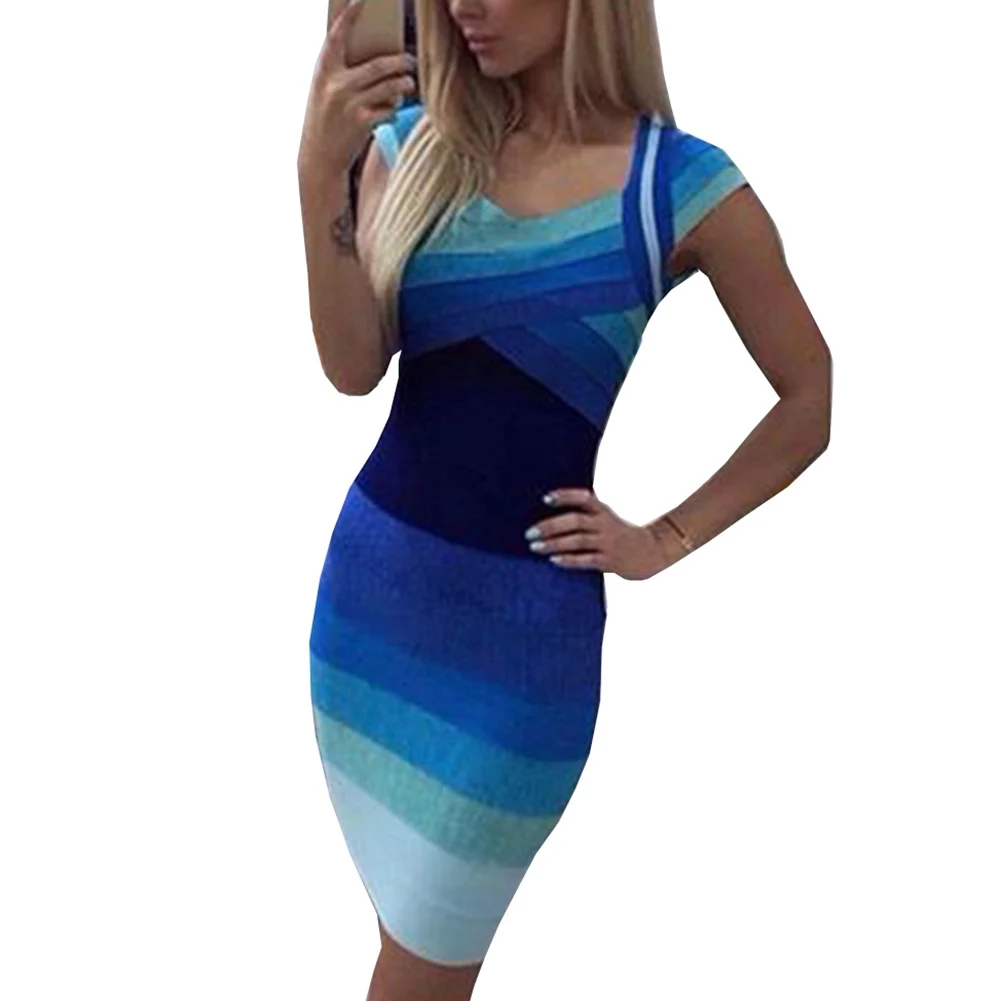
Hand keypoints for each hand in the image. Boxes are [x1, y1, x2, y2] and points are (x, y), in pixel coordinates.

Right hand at [298, 0, 417, 179]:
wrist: (319, 158)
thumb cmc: (326, 120)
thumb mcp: (325, 92)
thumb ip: (343, 72)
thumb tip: (377, 55)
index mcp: (323, 72)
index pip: (337, 37)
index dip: (349, 16)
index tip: (362, 0)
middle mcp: (336, 85)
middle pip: (378, 65)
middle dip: (400, 62)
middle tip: (411, 61)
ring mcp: (350, 105)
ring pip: (389, 87)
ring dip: (404, 85)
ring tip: (408, 84)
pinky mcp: (362, 123)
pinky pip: (388, 109)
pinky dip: (393, 110)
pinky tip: (390, 111)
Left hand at [524, 487, 688, 580]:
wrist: (652, 552)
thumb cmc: (620, 535)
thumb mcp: (606, 519)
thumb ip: (584, 516)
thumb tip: (548, 521)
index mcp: (603, 510)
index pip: (584, 498)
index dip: (565, 496)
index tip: (545, 498)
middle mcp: (605, 524)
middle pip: (575, 521)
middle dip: (550, 526)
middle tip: (529, 532)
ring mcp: (609, 543)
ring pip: (578, 541)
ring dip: (554, 543)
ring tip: (534, 546)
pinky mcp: (611, 561)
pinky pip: (587, 560)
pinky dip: (569, 560)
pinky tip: (553, 560)